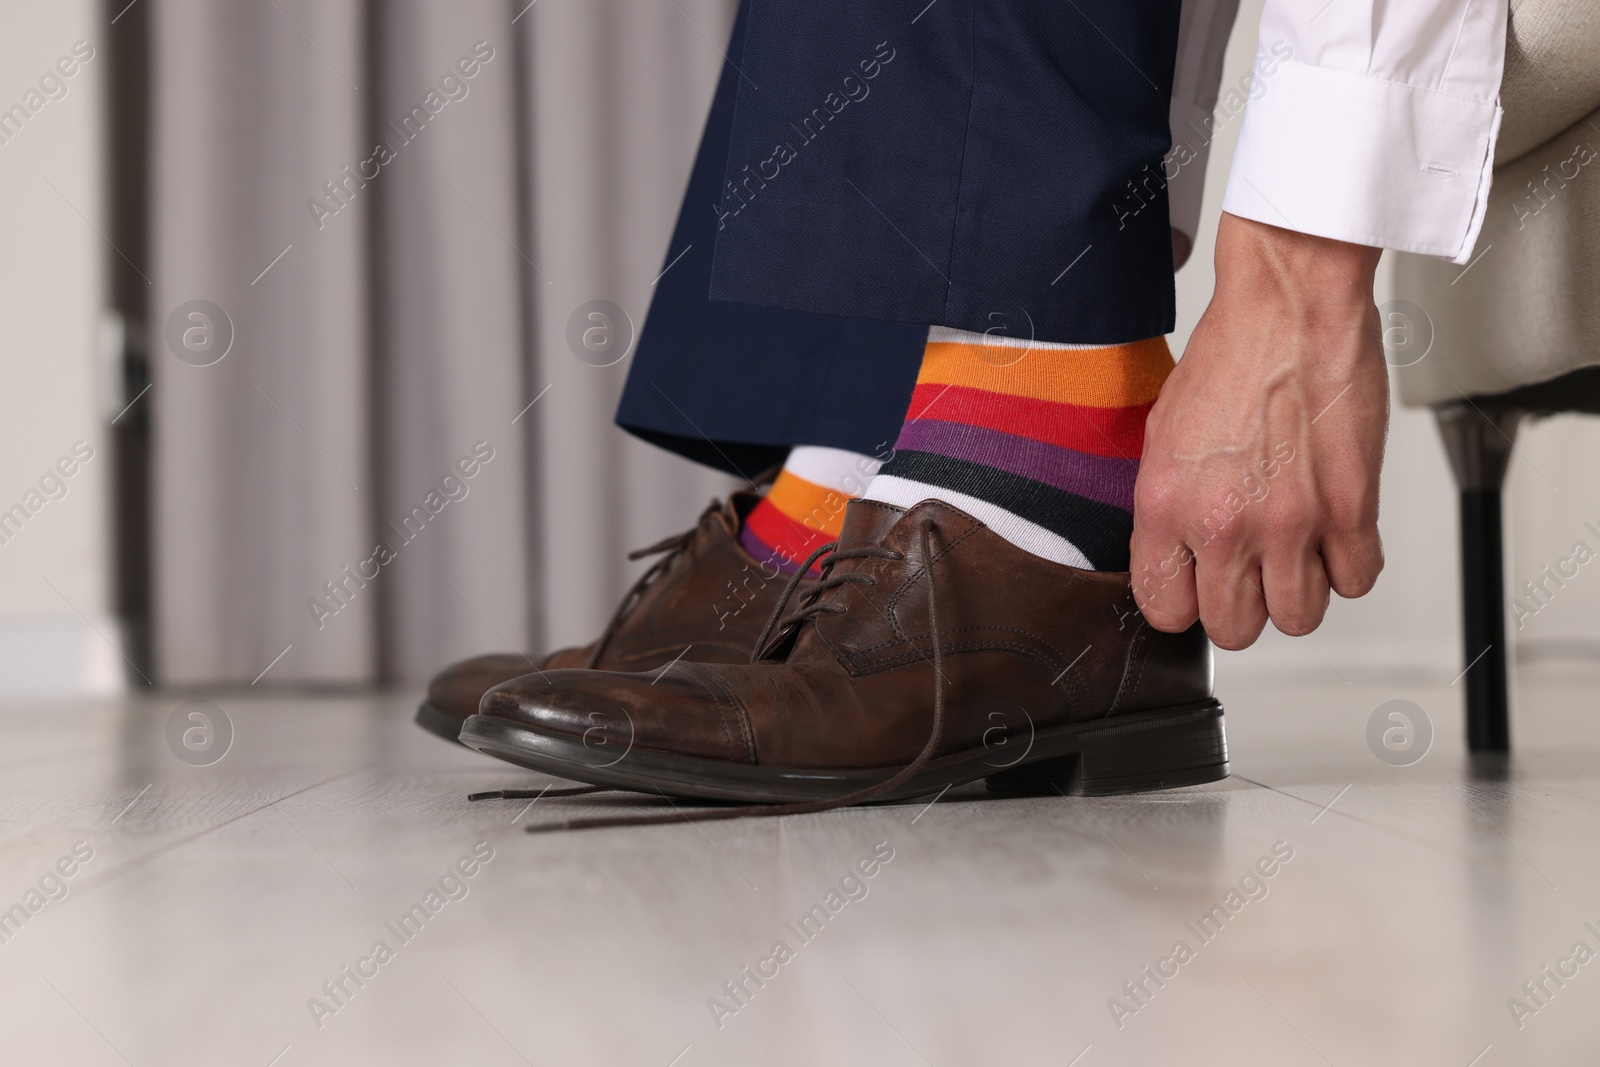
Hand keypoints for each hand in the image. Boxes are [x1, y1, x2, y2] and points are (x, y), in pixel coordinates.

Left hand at [1130, 212, 1387, 648]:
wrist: (1288, 307)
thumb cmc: (1230, 358)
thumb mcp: (1162, 438)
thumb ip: (1165, 508)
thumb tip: (1175, 556)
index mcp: (1165, 507)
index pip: (1165, 610)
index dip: (1185, 601)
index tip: (1198, 586)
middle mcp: (1223, 524)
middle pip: (1234, 629)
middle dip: (1243, 607)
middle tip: (1250, 571)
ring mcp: (1289, 522)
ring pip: (1299, 617)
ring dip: (1299, 590)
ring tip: (1294, 550)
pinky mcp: (1350, 508)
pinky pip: (1356, 581)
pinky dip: (1348, 566)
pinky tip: (1334, 533)